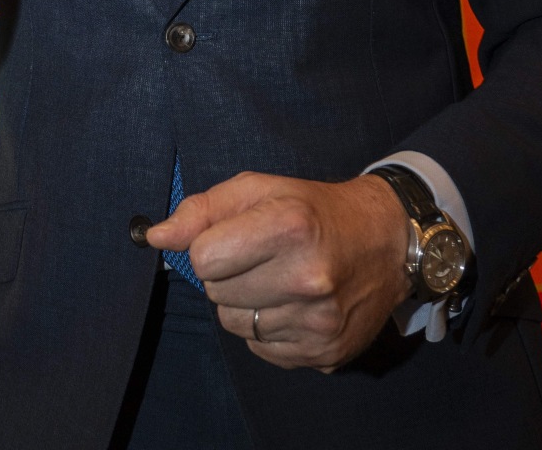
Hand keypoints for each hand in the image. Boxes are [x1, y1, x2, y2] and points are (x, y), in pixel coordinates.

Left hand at [145, 172, 410, 370]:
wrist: (386, 242)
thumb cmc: (313, 209)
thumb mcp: (259, 188)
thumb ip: (203, 209)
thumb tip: (156, 236)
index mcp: (289, 227)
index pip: (203, 258)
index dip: (210, 245)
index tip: (233, 236)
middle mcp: (307, 278)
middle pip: (216, 292)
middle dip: (228, 273)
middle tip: (261, 255)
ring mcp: (318, 321)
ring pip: (234, 325)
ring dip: (245, 302)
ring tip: (278, 278)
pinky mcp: (324, 353)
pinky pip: (260, 349)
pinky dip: (267, 328)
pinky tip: (292, 304)